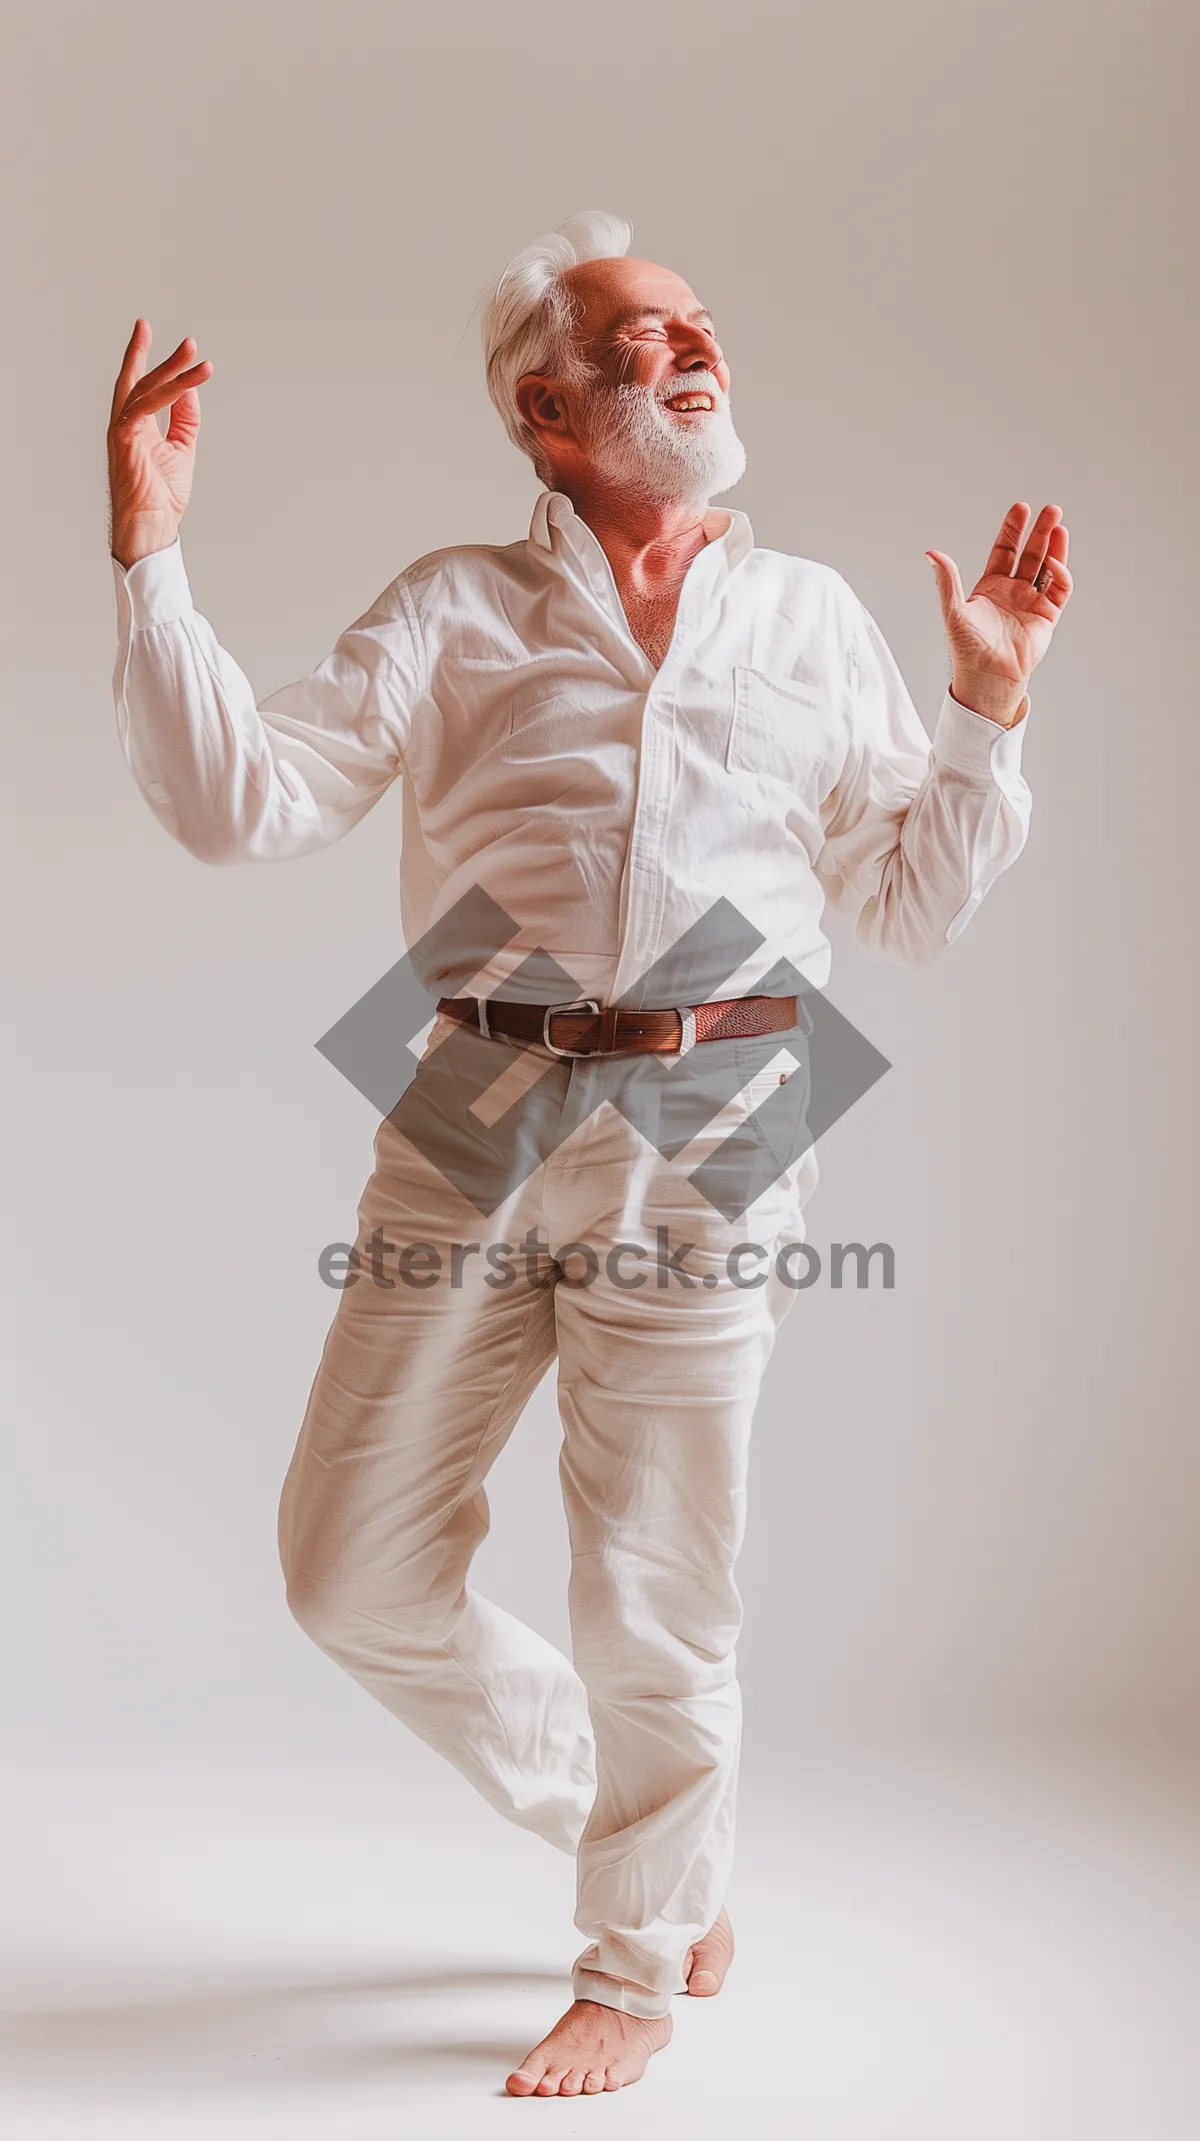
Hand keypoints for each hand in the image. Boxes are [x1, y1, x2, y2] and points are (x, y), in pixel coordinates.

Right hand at [107, 320, 213, 568]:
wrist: (152, 527)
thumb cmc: (161, 497)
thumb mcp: (182, 449)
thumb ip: (184, 419)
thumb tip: (189, 390)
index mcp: (136, 427)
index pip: (139, 386)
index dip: (144, 357)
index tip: (145, 328)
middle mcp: (125, 424)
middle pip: (140, 380)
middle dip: (158, 355)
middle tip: (187, 340)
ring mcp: (122, 431)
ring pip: (147, 389)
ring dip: (172, 370)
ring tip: (194, 354)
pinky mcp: (125, 439)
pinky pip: (148, 407)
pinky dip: (168, 392)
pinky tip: (187, 382)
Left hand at [926, 502, 1072, 725]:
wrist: (987, 676)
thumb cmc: (967, 648)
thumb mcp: (954, 610)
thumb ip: (947, 581)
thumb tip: (931, 553)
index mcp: (991, 585)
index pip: (1005, 549)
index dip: (1013, 529)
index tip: (1021, 509)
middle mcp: (1013, 591)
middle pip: (1031, 554)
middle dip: (1040, 532)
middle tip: (1051, 510)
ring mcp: (1032, 602)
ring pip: (1047, 568)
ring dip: (1055, 547)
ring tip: (1060, 525)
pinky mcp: (1047, 617)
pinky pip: (1058, 591)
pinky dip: (1060, 575)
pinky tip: (1055, 563)